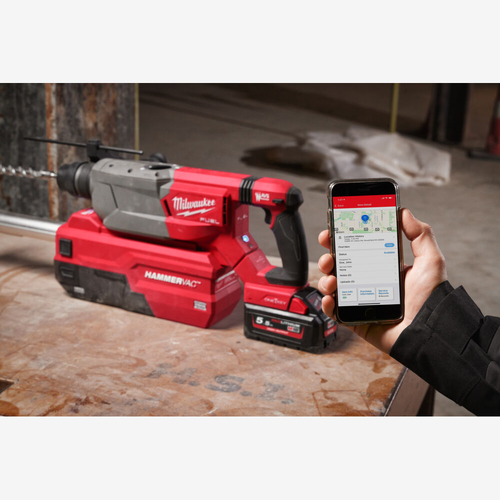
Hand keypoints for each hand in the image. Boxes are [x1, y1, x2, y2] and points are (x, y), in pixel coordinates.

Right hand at [317, 208, 446, 353]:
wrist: (428, 331)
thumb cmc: (431, 299)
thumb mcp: (429, 260)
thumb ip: (420, 234)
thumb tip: (404, 212)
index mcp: (382, 267)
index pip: (356, 248)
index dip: (342, 238)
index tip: (333, 229)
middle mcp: (368, 282)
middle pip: (339, 265)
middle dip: (328, 256)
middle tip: (329, 254)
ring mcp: (359, 300)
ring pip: (333, 286)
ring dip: (325, 278)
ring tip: (332, 278)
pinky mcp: (355, 320)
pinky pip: (334, 312)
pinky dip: (327, 304)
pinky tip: (331, 298)